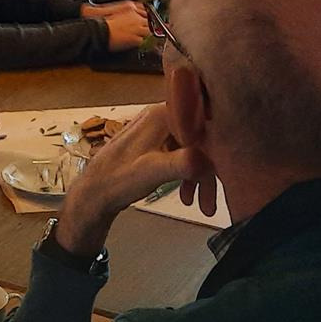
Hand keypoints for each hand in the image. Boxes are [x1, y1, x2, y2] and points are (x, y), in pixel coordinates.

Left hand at [56, 106, 215, 257]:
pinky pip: (180, 154)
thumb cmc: (119, 179)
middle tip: (210, 203)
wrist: (93, 193)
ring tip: (200, 206)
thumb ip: (182, 163)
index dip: (218, 148)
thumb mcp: (153, 172)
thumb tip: (209, 162)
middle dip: (208, 171)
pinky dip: (186, 174)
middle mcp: (161, 115)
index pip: (203, 124)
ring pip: (191, 149)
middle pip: (198, 140)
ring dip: (198, 177)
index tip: (227, 173)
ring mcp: (157, 129)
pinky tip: (187, 196)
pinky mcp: (154, 143)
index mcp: (162, 115)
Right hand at [81, 0, 147, 51]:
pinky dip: (138, 41)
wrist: (99, 31)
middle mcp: (136, 17)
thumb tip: (130, 13)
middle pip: (149, 21)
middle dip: (147, 25)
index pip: (145, 11)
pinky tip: (132, 41)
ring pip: (148, 32)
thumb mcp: (113, 9)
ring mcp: (137, 28)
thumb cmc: (102, 20)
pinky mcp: (135, 39)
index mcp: (130, 7)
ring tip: (138, 35)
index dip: (146, 16)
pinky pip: (142, 41)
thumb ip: (125, 11)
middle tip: (143, 29)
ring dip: (144, 34)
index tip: (146, 19)